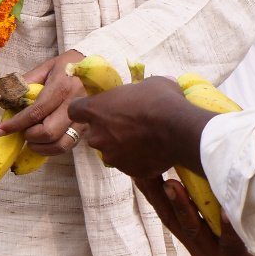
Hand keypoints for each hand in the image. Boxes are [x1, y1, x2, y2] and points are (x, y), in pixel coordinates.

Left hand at [0, 50, 85, 156]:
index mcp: (63, 87)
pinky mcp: (86, 128)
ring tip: (30, 139)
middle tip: (21, 132)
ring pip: (61, 144)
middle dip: (30, 136)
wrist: (95, 68)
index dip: (16, 124)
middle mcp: (75, 105)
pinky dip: (51, 149)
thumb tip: (5, 101)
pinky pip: (68, 145)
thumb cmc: (65, 67)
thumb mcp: (44, 68)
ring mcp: (84, 118)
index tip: (0, 130)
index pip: (36, 112)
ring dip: (40, 147)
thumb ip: (24, 83)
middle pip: (49, 132)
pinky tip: (42, 143)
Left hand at [67, 77, 210, 175]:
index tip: (97, 109)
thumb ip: (137, 90)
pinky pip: (129, 164)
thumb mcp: (148, 84)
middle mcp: (97, 136)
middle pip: (95, 133)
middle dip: (108, 130)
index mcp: (95, 110)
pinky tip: (154, 152)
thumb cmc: (161, 100)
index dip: (85, 110)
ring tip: (145, 140)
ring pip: (112, 151)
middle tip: (130, 125)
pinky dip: (138, 159)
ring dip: (123, 146)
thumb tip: (148, 90)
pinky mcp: (128, 170)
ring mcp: (111, 156)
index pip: (75, 110)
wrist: (180, 129)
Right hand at [135, 172, 254, 255]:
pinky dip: (228, 229)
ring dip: (182, 207)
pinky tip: (226, 214)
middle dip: (156, 195)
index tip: (137, 170)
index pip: (167, 215)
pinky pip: (232, 244)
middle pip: (172, 221)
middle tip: (143, 171)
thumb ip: (219, 212)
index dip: (151, 194)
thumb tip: (212, 177)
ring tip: (172, 184)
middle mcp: (201, 251)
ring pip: (195, 231)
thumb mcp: (233, 232)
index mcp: (197, 243)